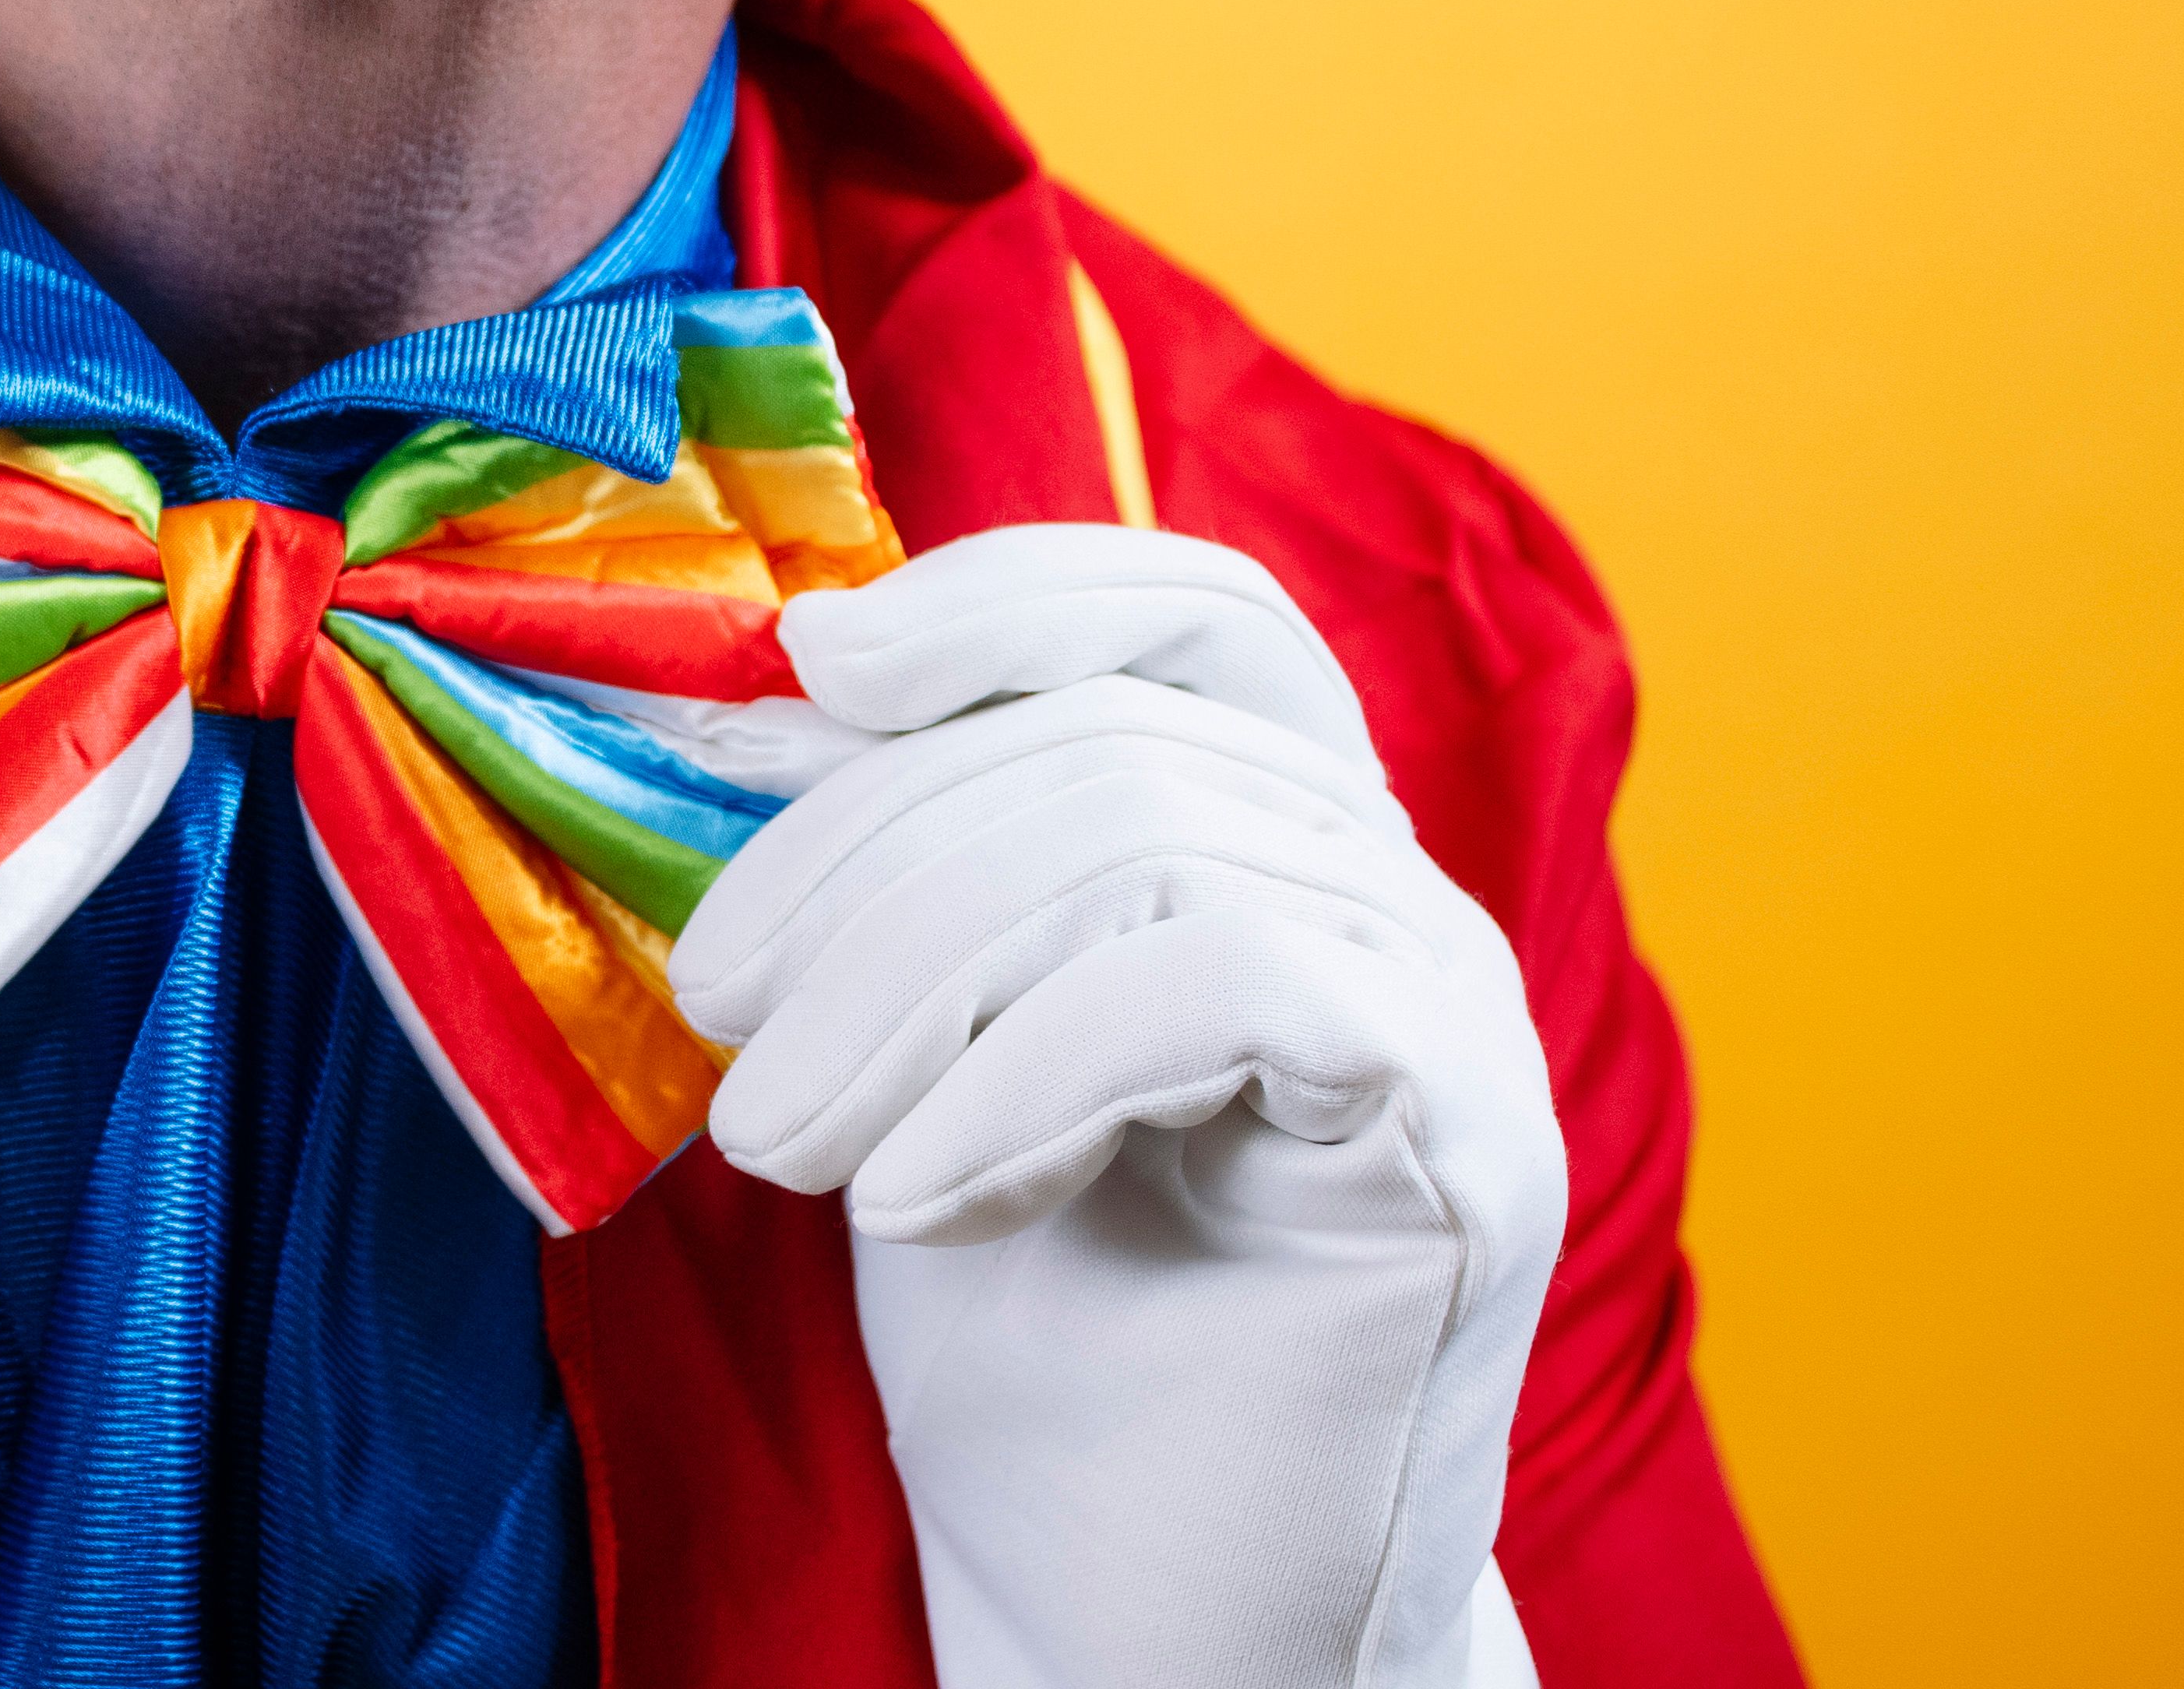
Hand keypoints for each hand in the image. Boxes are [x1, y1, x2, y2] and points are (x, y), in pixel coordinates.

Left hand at [671, 527, 1567, 1688]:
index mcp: (1279, 830)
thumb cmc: (1039, 1328)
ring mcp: (1446, 1003)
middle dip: (870, 857)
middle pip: (1109, 734)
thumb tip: (771, 690)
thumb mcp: (925, 1041)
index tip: (814, 662)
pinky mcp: (1459, 1134)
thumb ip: (898, 863)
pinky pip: (1222, 978)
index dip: (1005, 595)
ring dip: (910, 979)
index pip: (1188, 608)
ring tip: (786, 1135)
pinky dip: (1022, 1073)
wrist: (1145, 1607)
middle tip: (724, 1017)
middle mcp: (1390, 887)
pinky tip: (917, 1197)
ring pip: (1145, 836)